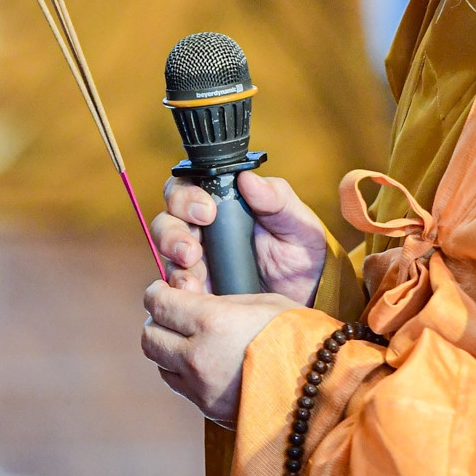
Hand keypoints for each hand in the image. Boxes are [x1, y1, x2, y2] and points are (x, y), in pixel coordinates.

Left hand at [141, 280, 296, 425]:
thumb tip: (198, 303)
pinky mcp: (208, 410)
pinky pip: (181, 387)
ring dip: (168, 349)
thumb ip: (223, 302)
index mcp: (211, 322)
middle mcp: (197, 357)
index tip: (163, 290)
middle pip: (149, 337)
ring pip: (160, 365)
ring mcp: (201, 388)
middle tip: (174, 315)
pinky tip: (207, 363)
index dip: (157, 293)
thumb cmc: (300, 337)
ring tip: (191, 340)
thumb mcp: (264, 303)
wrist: (322, 391)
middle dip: (157, 322)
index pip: (158, 304)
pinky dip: (184, 372)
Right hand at [153, 172, 327, 305]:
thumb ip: (276, 198)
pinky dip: (179, 289)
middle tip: (192, 249)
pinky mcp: (198, 289)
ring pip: (166, 253)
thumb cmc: (302, 252)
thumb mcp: (297, 223)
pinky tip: (195, 294)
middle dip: (173, 232)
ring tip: (191, 276)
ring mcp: (198, 260)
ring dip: (173, 262)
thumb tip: (248, 178)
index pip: (187, 188)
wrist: (309, 297)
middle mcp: (203, 229)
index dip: (186, 195)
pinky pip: (175, 287)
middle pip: (167, 220)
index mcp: (223, 204)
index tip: (207, 211)